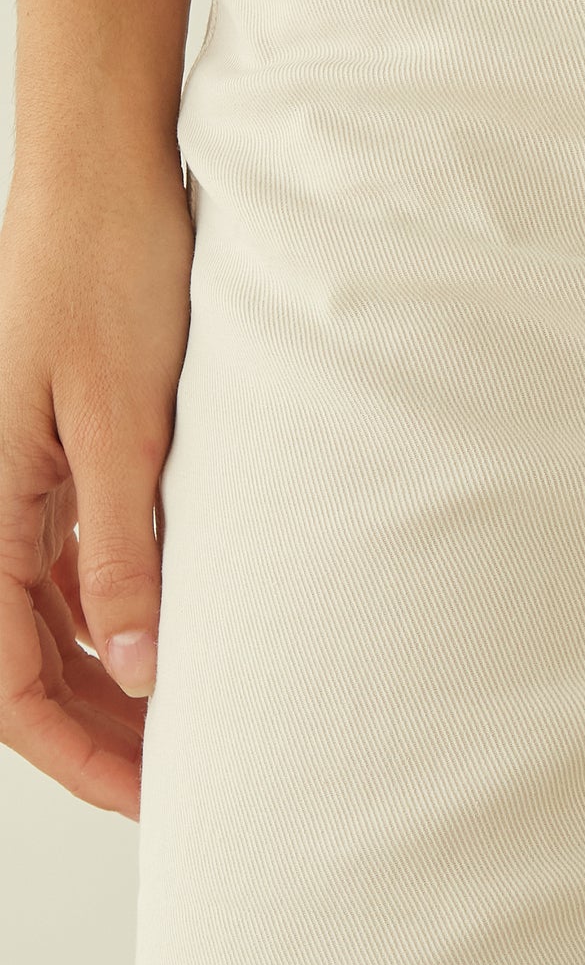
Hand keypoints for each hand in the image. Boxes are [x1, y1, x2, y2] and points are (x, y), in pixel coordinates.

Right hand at [0, 147, 192, 817]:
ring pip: (43, 616)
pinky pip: (63, 559)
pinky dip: (110, 609)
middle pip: (20, 660)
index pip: (7, 679)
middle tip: (181, 782)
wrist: (104, 164)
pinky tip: (170, 635)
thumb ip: (124, 547)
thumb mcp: (126, 419)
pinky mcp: (50, 448)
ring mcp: (13, 475)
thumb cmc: (110, 265)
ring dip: (104, 676)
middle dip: (94, 731)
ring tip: (187, 724)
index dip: (77, 752)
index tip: (150, 800)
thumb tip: (135, 668)